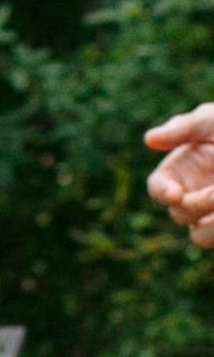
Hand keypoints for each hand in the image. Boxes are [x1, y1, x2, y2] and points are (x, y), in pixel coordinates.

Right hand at [145, 102, 213, 246]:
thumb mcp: (210, 121)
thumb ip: (182, 129)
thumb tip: (149, 139)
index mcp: (178, 173)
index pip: (158, 188)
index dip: (163, 192)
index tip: (176, 193)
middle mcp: (191, 197)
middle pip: (180, 214)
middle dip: (199, 204)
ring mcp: (211, 213)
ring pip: (200, 236)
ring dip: (212, 226)